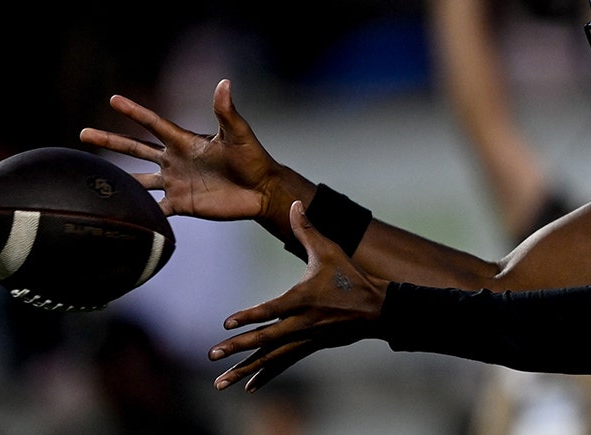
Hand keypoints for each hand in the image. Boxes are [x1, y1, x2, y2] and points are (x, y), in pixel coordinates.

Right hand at [80, 78, 298, 223]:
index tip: (113, 100)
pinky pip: (155, 209)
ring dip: (118, 179)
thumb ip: (227, 112)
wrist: (261, 191)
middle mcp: (175, 160)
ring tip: (92, 177)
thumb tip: (225, 83)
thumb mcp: (238, 134)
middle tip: (83, 134)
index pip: (153, 124)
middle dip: (110, 141)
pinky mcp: (181, 204)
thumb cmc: (253, 159)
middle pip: (136, 149)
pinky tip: (121, 215)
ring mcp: (176, 182)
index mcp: (185, 142)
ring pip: (138, 179)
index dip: (134, 112)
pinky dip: (139, 213)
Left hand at [208, 200, 387, 391]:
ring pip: (271, 358)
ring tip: (220, 384)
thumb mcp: (330, 250)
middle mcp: (302, 323)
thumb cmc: (350, 277)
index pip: (272, 309)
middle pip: (265, 339)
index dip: (250, 316)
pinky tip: (249, 387)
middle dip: (238, 348)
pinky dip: (265, 375)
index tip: (227, 324)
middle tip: (212, 354)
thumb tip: (295, 202)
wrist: (377, 308)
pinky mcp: (310, 347)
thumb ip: (307, 228)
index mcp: (303, 300)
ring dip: (245, 371)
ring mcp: (306, 339)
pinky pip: (283, 363)